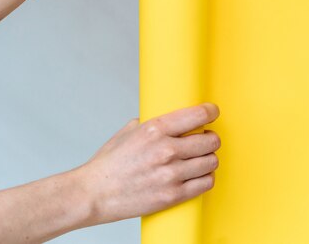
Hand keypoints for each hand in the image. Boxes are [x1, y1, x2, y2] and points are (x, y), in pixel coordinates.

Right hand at [73, 103, 220, 224]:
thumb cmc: (110, 163)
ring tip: (201, 158)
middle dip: (210, 138)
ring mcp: (171, 174)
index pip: (197, 115)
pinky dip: (206, 178)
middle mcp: (166, 150)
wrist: (96, 192)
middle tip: (206, 139)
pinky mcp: (173, 195)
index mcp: (155, 129)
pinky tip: (198, 175)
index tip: (213, 112)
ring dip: (209, 159)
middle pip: (210, 140)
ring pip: (211, 162)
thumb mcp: (128, 131)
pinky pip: (205, 183)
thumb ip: (150, 123)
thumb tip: (167, 120)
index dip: (210, 112)